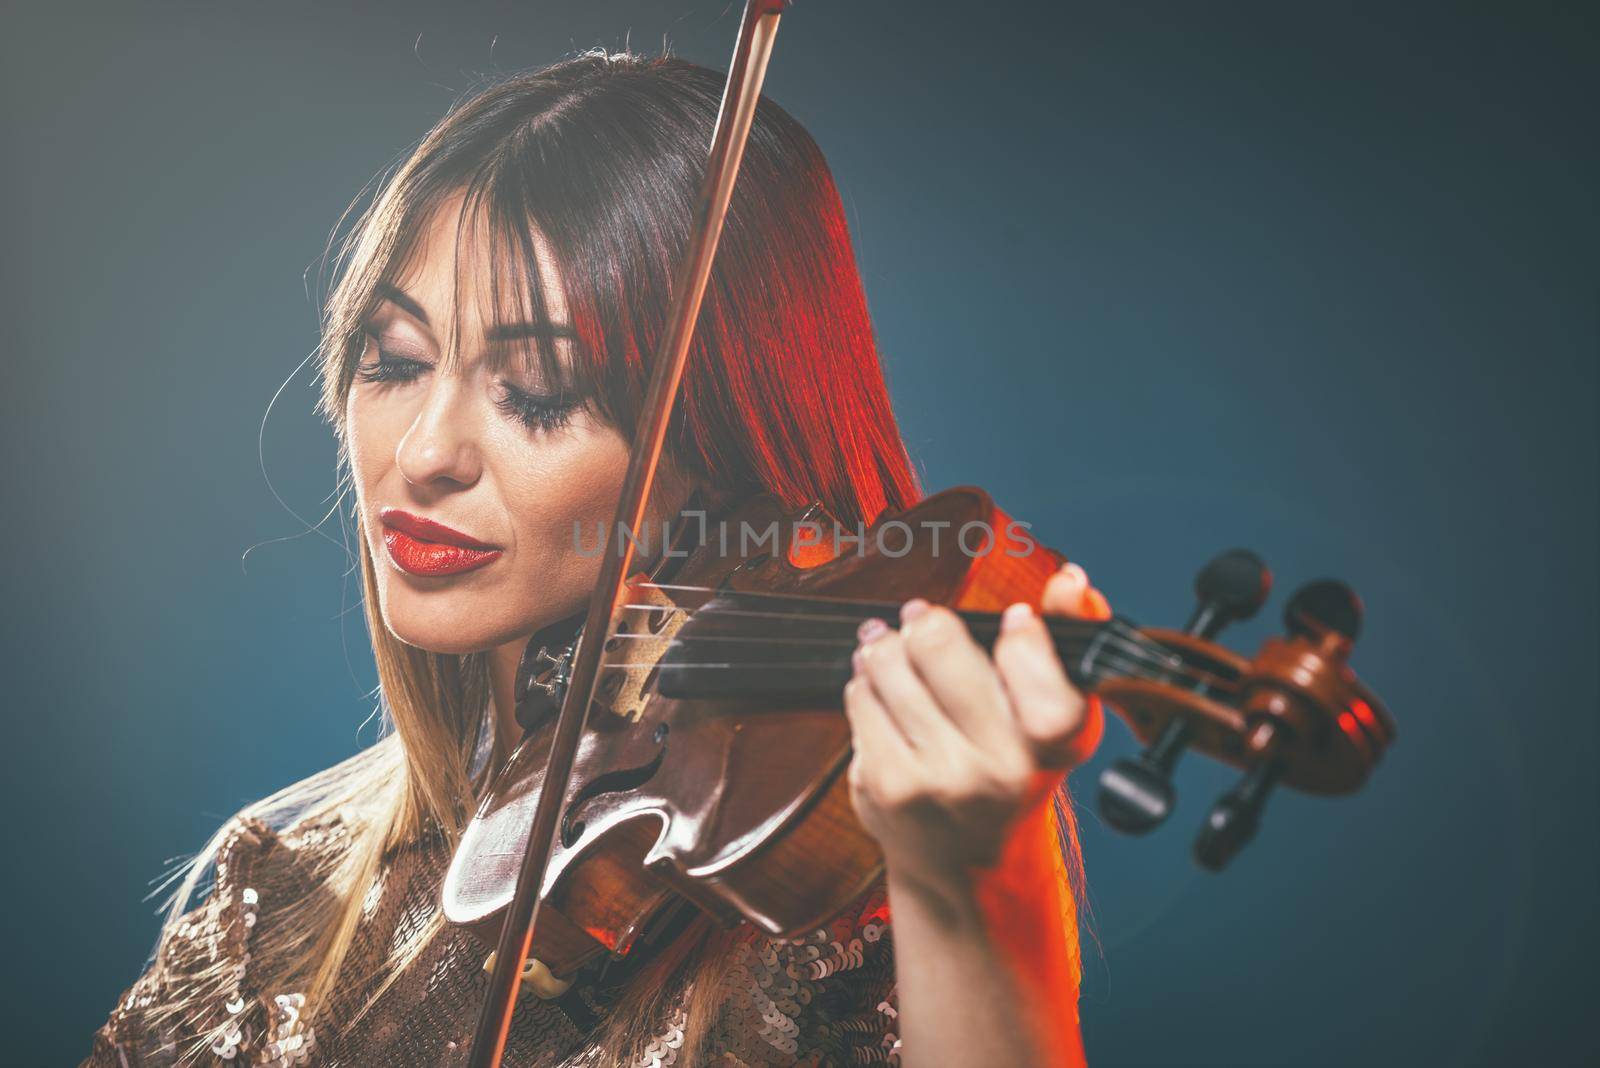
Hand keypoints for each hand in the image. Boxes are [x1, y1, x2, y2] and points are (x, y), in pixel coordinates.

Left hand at [843, 561, 1110, 898]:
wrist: (966, 863)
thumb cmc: (1014, 768)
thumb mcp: (1057, 711)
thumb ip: (1071, 635)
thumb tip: (1071, 577)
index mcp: (1052, 743)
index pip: (1029, 651)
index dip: (1019, 630)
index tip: (1013, 624)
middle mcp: (1000, 765)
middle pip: (937, 641)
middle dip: (925, 622)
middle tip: (921, 621)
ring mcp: (938, 779)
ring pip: (887, 662)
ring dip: (885, 648)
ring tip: (891, 649)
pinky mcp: (886, 785)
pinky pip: (859, 697)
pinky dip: (865, 685)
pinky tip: (881, 694)